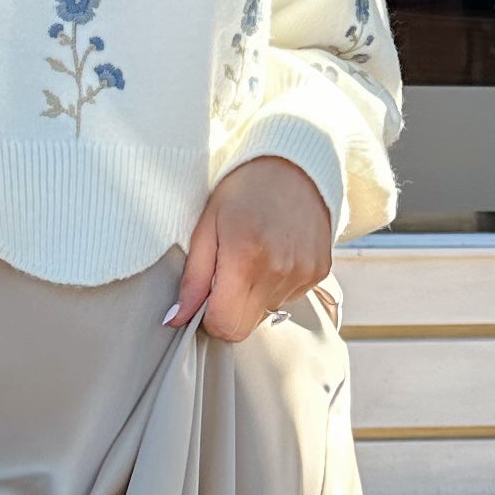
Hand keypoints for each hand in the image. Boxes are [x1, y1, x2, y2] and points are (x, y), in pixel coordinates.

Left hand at [169, 156, 334, 346]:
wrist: (294, 165)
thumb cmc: (243, 191)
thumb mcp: (206, 226)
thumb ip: (192, 279)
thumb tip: (175, 319)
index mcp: (245, 257)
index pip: (224, 326)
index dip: (208, 318)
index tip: (206, 296)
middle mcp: (278, 270)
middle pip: (245, 328)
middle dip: (229, 312)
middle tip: (226, 277)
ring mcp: (303, 273)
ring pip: (266, 314)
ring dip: (253, 296)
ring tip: (254, 256)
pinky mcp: (319, 273)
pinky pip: (288, 299)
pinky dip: (275, 285)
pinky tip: (274, 254)